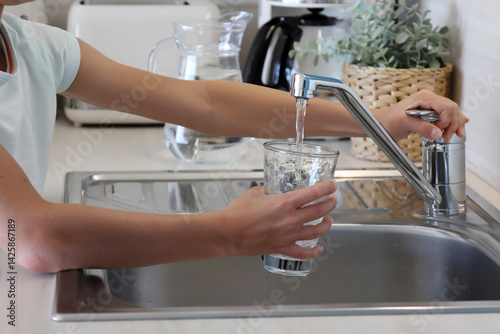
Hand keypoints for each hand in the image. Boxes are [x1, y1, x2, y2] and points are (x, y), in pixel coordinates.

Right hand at [219, 180, 337, 259]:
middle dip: (329, 204)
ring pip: (317, 231)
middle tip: (333, 200)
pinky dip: (314, 252)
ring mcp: (288, 235)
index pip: (313, 193)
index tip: (332, 185)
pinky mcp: (282, 248)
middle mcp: (290, 219)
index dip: (326, 188)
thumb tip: (268, 190)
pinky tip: (319, 248)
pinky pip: (303, 253)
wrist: (228, 233)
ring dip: (326, 224)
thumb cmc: (237, 212)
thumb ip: (265, 191)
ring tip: (328, 220)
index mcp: (284, 203)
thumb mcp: (254, 193)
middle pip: (319, 211)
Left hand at [375, 90, 468, 141]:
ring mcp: (430, 105)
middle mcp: (429, 99)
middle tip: (447, 138)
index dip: (447, 122)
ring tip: (455, 135)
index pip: (446, 107)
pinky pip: (446, 114)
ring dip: (455, 124)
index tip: (440, 134)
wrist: (380, 123)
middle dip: (454, 124)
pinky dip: (454, 120)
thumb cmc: (388, 121)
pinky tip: (462, 123)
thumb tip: (438, 133)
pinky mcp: (429, 112)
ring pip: (451, 111)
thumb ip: (421, 127)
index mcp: (424, 97)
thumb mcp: (403, 123)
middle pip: (452, 109)